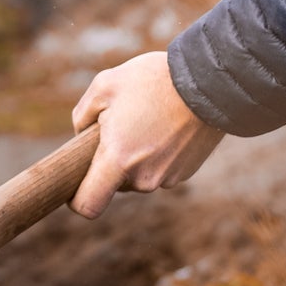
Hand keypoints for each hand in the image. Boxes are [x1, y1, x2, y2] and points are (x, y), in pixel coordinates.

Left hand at [69, 51, 223, 218]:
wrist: (211, 83)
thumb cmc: (154, 80)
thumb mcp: (104, 85)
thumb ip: (82, 115)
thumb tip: (81, 135)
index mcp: (118, 160)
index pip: (88, 205)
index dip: (75, 200)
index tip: (74, 184)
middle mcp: (143, 177)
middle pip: (114, 184)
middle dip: (110, 161)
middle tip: (119, 125)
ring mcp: (167, 178)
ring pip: (137, 175)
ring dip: (135, 155)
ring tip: (147, 119)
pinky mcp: (185, 172)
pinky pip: (159, 169)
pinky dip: (156, 153)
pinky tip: (165, 125)